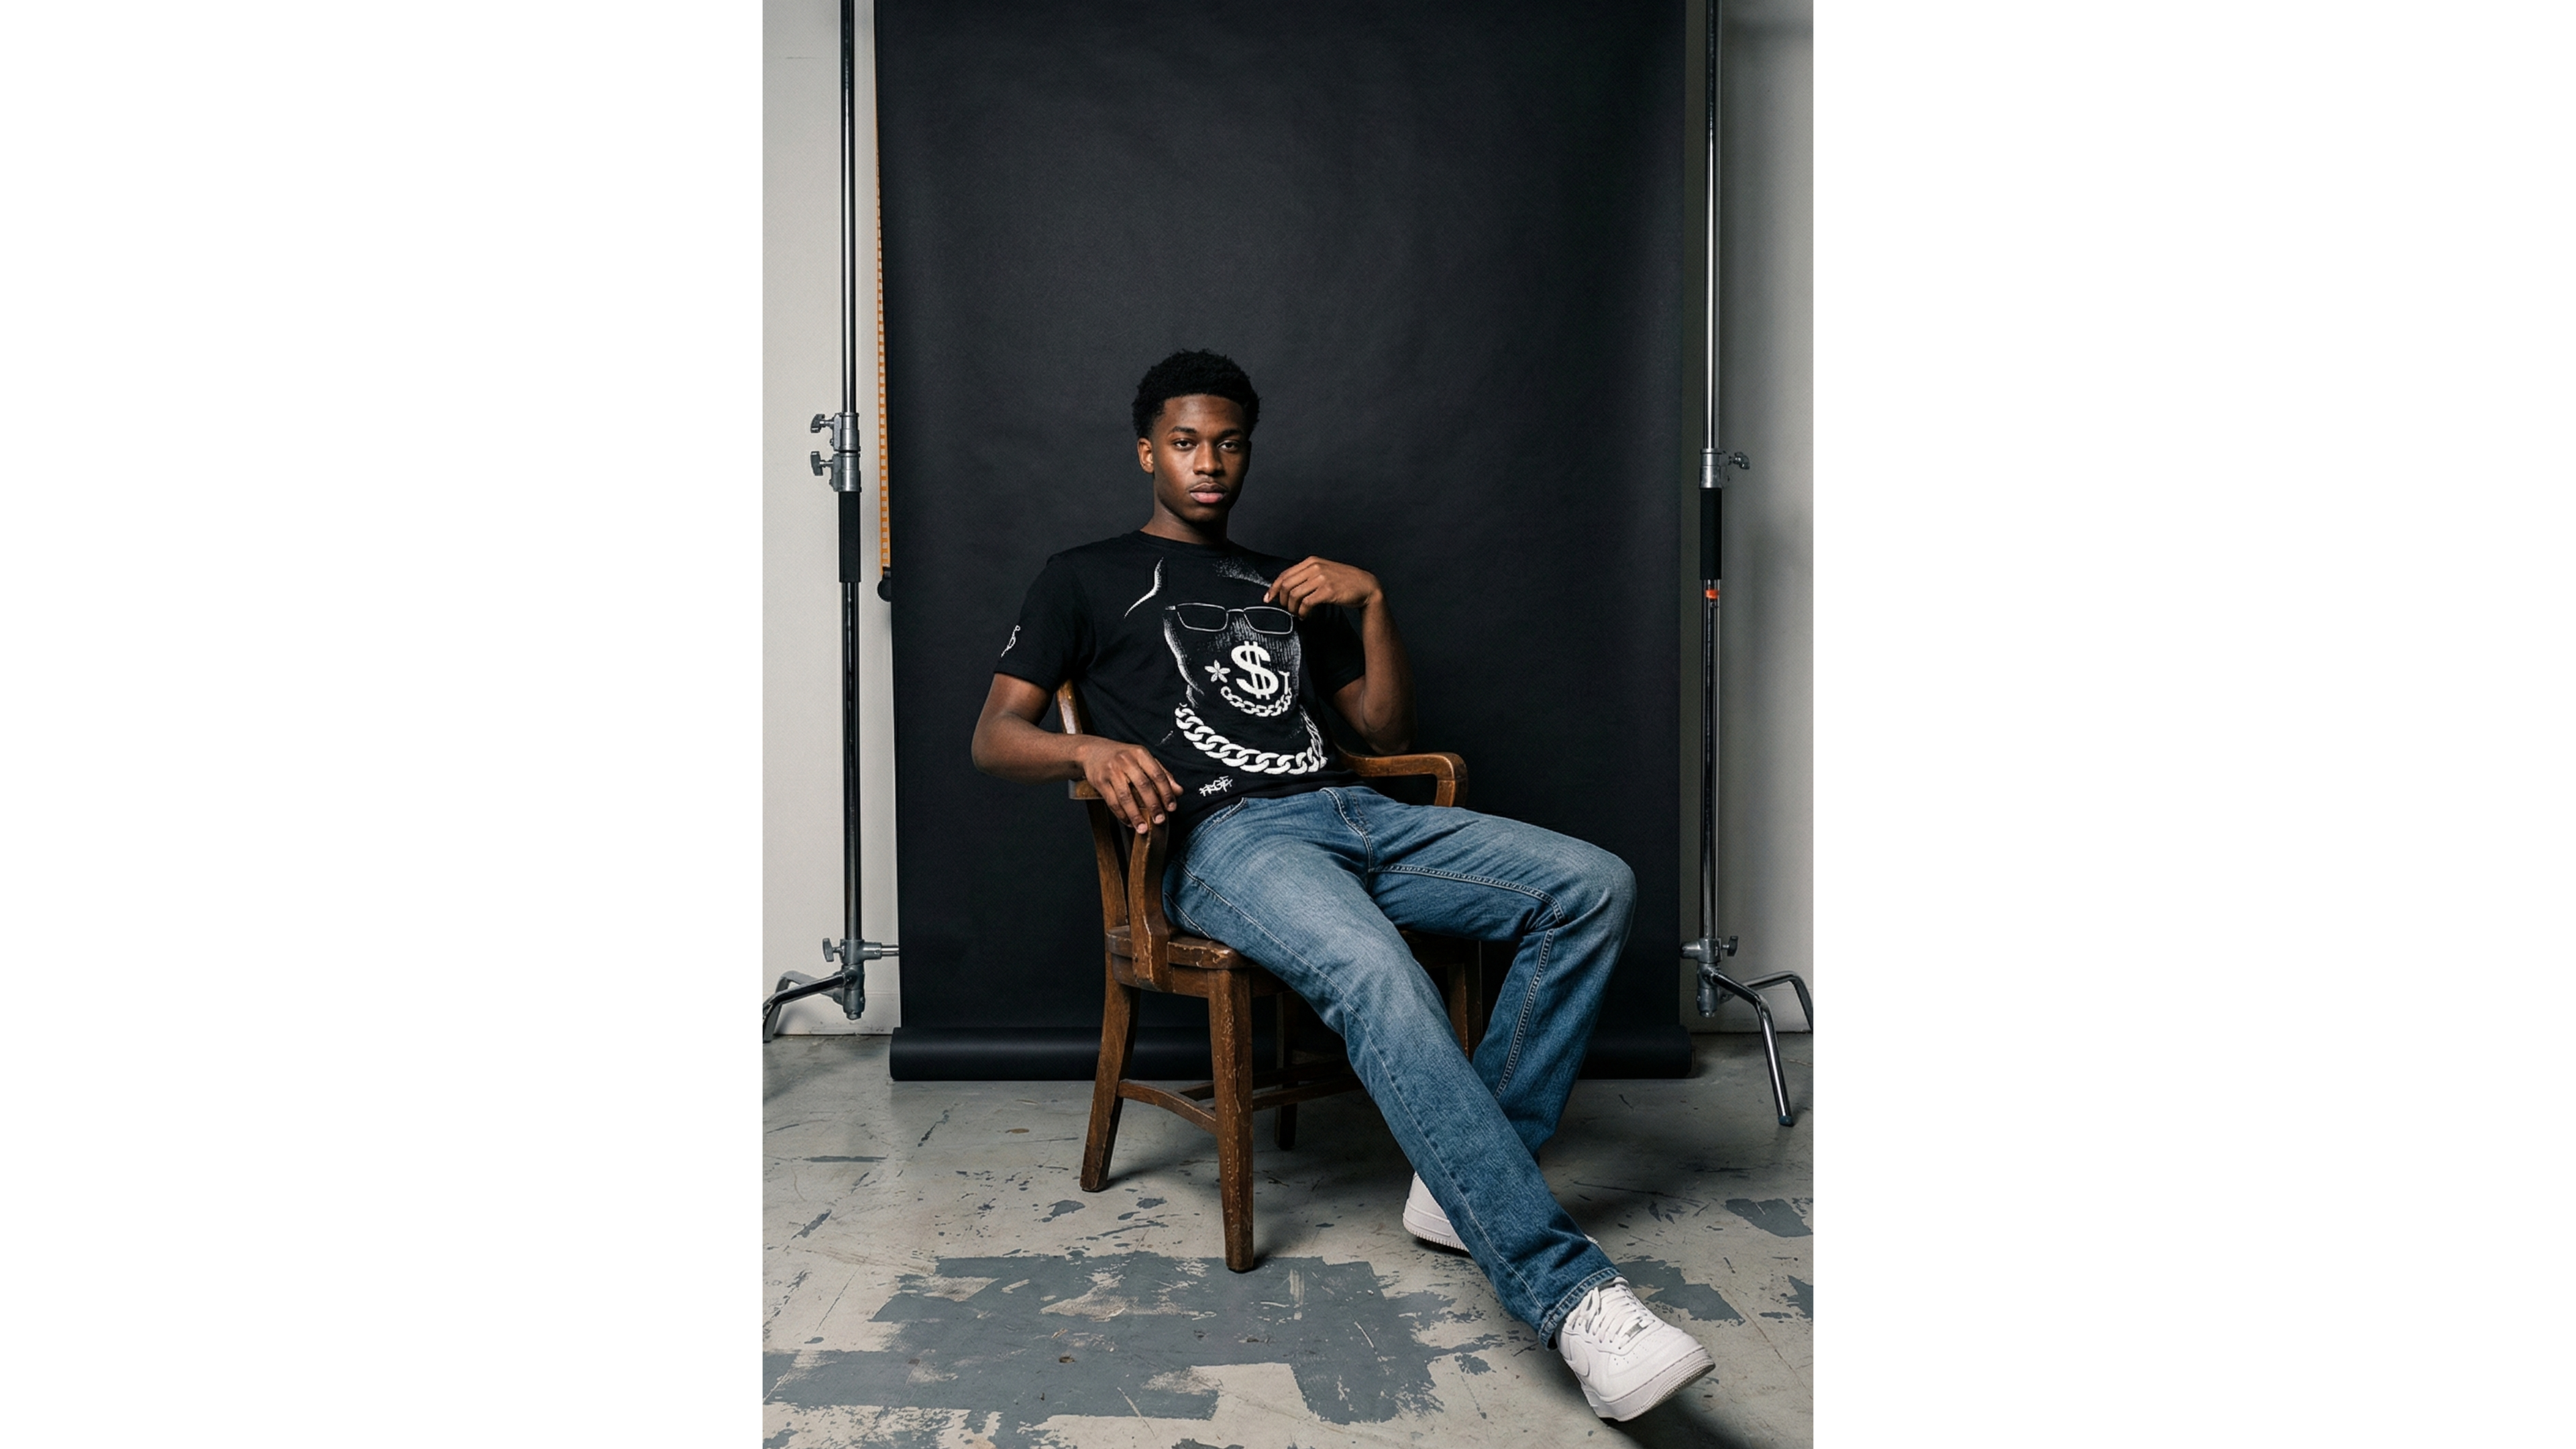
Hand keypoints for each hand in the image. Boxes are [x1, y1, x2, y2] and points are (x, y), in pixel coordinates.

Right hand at [1078, 738, 1182, 833]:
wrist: (1092, 751)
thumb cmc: (1122, 757)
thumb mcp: (1143, 759)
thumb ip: (1162, 774)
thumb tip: (1179, 791)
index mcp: (1140, 754)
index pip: (1157, 774)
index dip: (1166, 792)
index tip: (1172, 807)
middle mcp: (1126, 760)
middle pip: (1143, 785)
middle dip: (1153, 805)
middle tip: (1160, 820)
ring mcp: (1111, 771)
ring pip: (1125, 796)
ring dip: (1135, 815)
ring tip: (1143, 828)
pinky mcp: (1100, 781)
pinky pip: (1112, 801)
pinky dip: (1121, 814)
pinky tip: (1129, 822)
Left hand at [1264, 556, 1380, 617]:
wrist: (1366, 586)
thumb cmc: (1344, 582)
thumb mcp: (1324, 572)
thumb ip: (1307, 576)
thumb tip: (1287, 589)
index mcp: (1311, 562)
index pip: (1285, 574)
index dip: (1274, 588)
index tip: (1269, 598)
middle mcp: (1315, 567)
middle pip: (1287, 585)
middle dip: (1283, 600)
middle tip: (1288, 609)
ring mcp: (1321, 578)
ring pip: (1294, 595)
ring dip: (1292, 608)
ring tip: (1297, 614)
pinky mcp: (1328, 590)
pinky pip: (1306, 603)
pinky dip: (1302, 612)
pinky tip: (1305, 616)